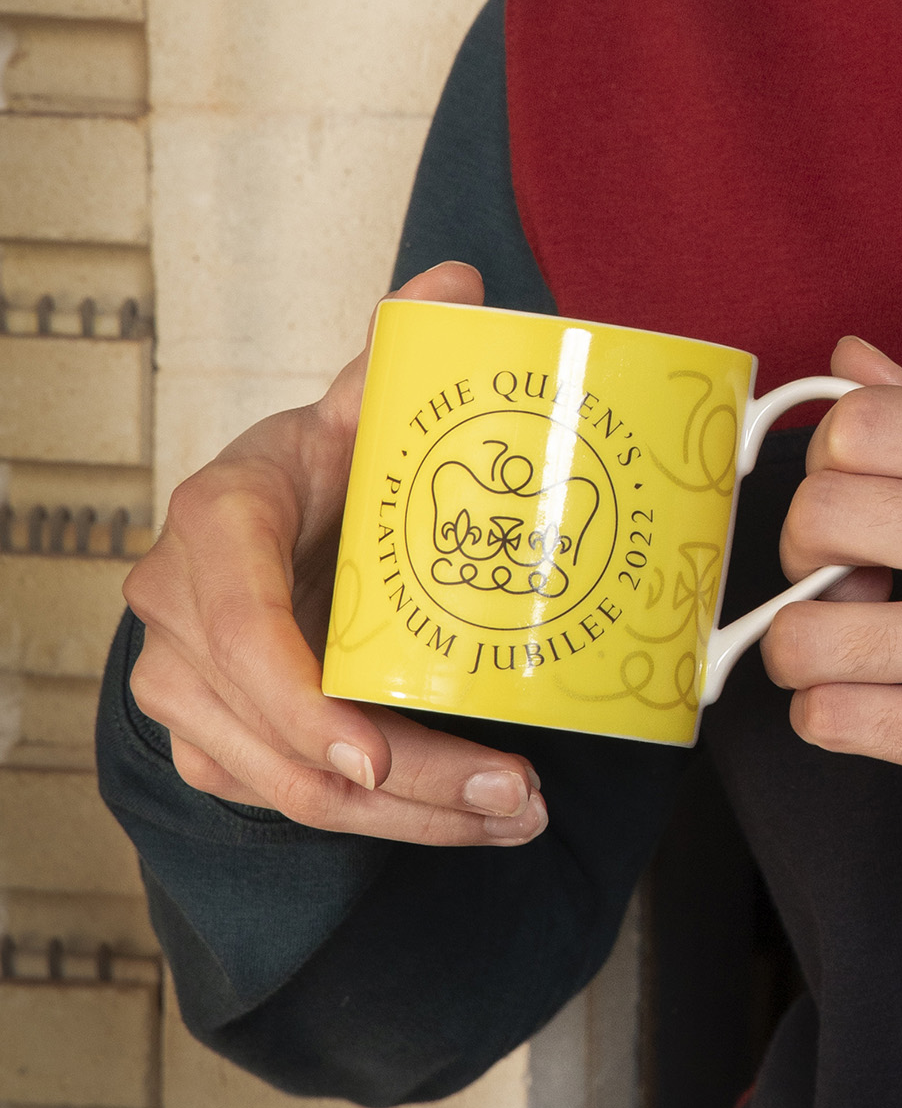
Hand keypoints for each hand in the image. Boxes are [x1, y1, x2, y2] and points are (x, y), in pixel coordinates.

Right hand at [123, 262, 546, 846]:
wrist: (260, 529)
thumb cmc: (311, 470)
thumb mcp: (346, 409)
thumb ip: (397, 352)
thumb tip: (458, 283)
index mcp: (216, 522)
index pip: (238, 625)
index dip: (296, 695)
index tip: (373, 751)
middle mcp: (179, 616)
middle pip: (283, 734)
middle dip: (406, 783)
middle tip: (515, 792)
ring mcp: (187, 691)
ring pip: (294, 788)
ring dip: (411, 819)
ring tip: (516, 813)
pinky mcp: (214, 745)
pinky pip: (296, 804)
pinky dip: (388, 824)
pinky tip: (470, 818)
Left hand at [764, 336, 901, 875]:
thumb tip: (852, 364)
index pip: (864, 421)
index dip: (832, 462)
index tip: (858, 500)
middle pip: (818, 514)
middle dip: (805, 553)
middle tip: (847, 579)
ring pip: (804, 634)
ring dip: (810, 649)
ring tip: (858, 653)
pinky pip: (832, 720)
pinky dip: (834, 718)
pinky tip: (879, 710)